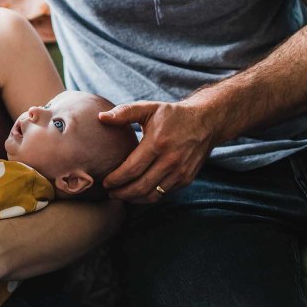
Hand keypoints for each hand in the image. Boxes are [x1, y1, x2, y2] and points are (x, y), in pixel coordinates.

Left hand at [98, 100, 217, 202]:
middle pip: (141, 186)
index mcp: (157, 143)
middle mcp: (171, 160)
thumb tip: (100, 117)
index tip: (104, 182)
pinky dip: (148, 197)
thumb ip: (124, 112)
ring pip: (152, 194)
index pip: (132, 169)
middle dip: (122, 193)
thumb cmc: (172, 114)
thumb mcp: (148, 108)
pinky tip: (137, 194)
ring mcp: (180, 172)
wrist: (206, 122)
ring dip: (134, 198)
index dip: (116, 179)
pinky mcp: (186, 178)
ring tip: (120, 196)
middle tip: (109, 193)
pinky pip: (164, 194)